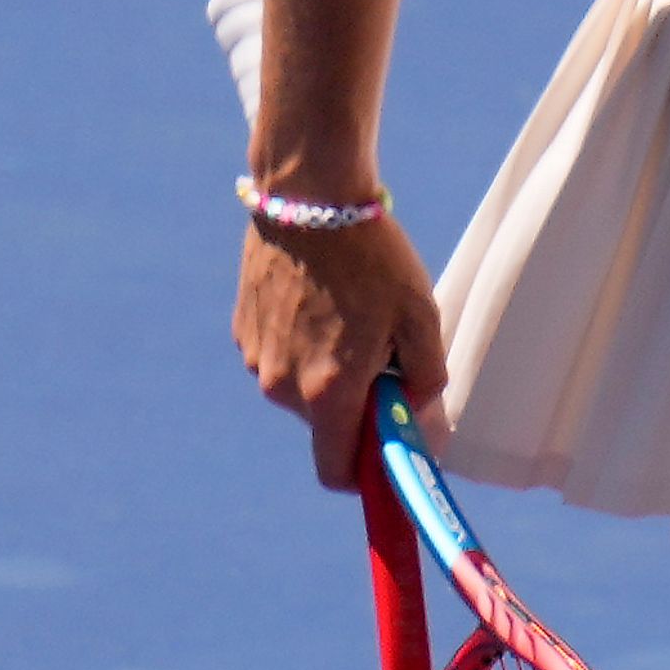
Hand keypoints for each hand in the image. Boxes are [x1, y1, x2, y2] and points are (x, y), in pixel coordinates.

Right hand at [233, 209, 448, 489]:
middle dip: (352, 404)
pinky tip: (320, 297)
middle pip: (323, 425)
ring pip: (299, 388)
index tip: (385, 451)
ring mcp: (256, 357)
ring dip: (324, 369)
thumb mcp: (421, 317)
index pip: (336, 473)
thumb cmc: (373, 257)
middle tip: (380, 354)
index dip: (364, 473)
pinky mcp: (242, 329)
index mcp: (327, 393)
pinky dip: (301, 342)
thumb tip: (418, 415)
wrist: (310, 195)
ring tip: (348, 313)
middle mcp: (282, 386)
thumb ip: (427, 379)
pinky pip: (278, 355)